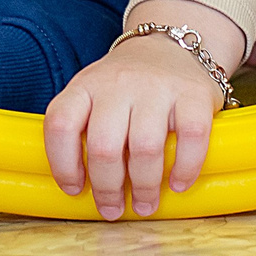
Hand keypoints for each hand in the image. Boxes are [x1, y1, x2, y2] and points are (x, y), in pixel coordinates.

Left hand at [42, 29, 227, 219]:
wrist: (169, 46)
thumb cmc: (125, 88)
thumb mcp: (92, 95)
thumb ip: (82, 131)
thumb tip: (82, 189)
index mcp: (85, 85)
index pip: (61, 123)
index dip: (62, 163)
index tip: (74, 189)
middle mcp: (118, 83)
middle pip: (104, 145)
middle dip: (107, 188)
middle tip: (113, 209)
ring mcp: (157, 86)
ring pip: (145, 147)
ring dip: (144, 186)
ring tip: (146, 204)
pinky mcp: (194, 94)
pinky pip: (191, 138)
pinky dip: (185, 168)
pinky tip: (178, 184)